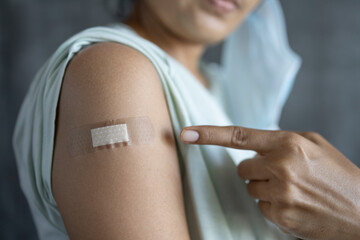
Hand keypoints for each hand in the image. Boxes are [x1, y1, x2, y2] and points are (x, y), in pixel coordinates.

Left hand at [180, 126, 359, 239]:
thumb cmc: (337, 174)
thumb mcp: (314, 144)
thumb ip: (280, 139)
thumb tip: (251, 144)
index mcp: (288, 142)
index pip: (239, 136)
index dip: (209, 134)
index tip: (186, 133)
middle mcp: (281, 165)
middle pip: (242, 168)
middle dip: (257, 171)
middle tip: (283, 175)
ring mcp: (280, 192)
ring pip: (250, 189)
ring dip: (265, 189)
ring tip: (293, 190)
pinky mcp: (280, 215)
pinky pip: (260, 207)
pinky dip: (273, 206)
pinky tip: (294, 205)